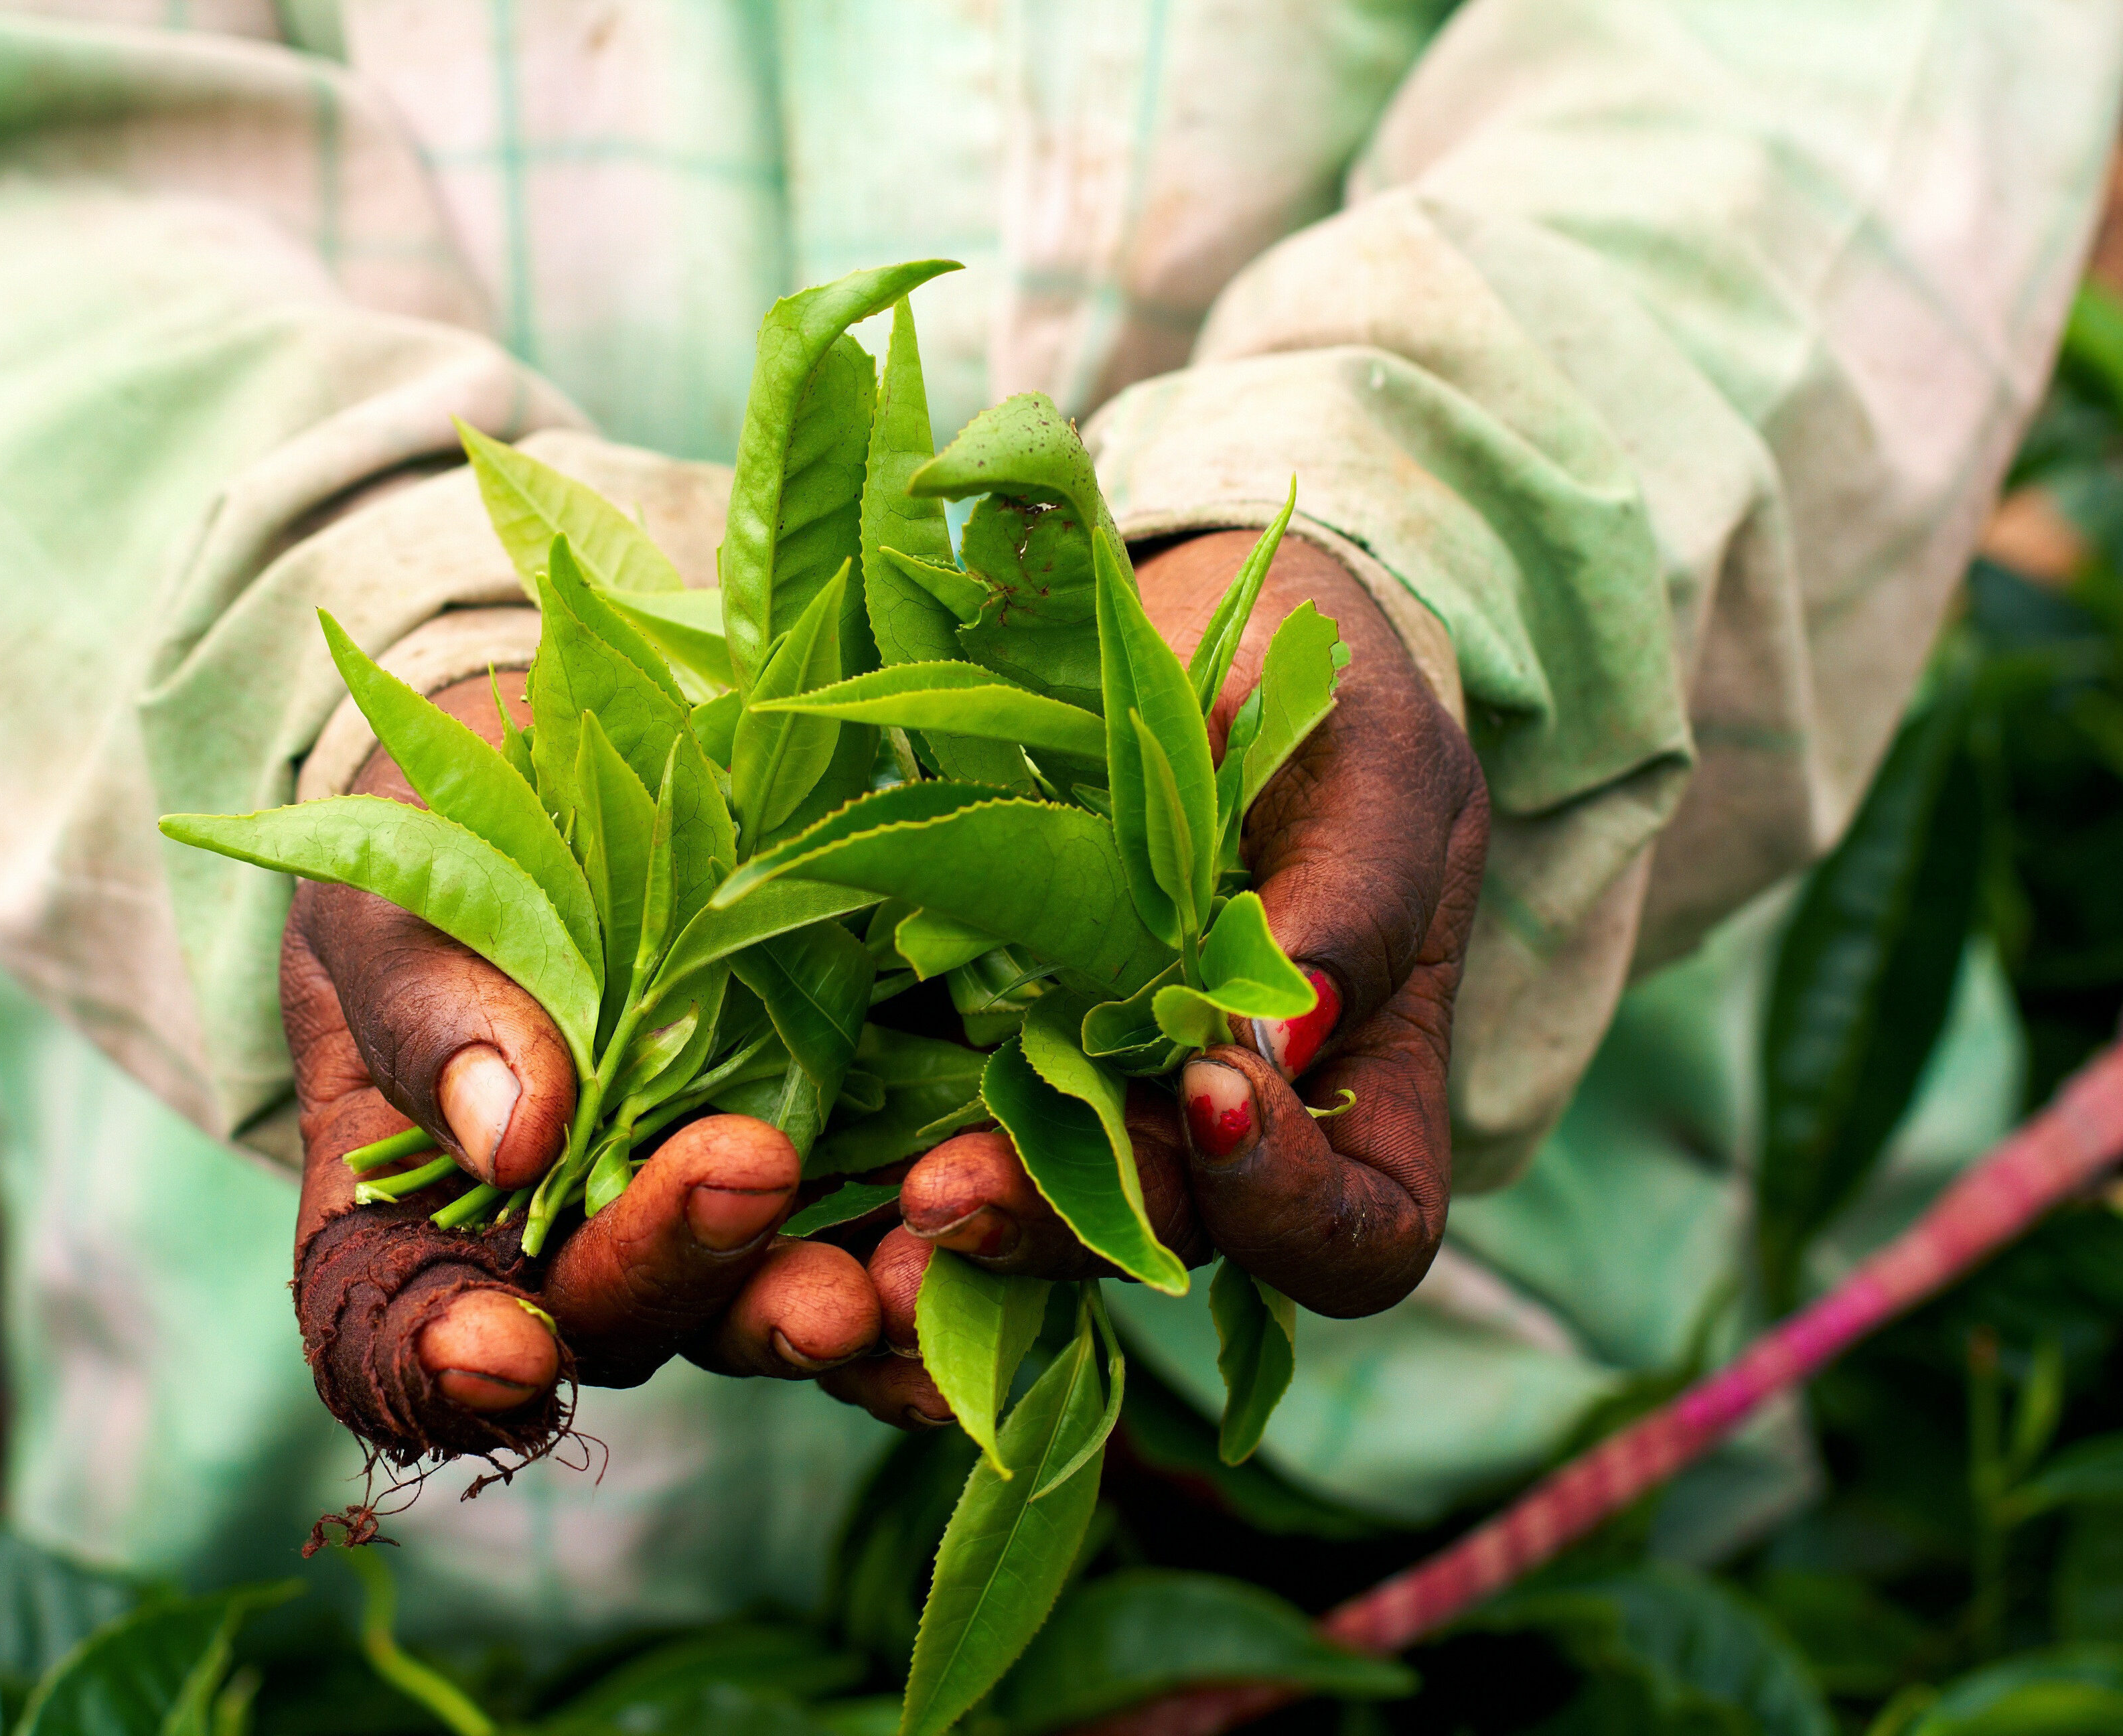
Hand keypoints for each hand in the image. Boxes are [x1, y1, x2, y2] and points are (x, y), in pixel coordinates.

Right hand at [279, 678, 881, 1464]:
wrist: (579, 776)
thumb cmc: (444, 849)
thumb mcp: (402, 894)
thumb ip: (431, 1007)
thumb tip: (512, 1135)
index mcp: (415, 1215)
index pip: (400, 1341)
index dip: (439, 1370)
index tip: (495, 1349)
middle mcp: (573, 1252)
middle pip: (620, 1319)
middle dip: (686, 1269)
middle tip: (745, 1176)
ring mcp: (715, 1223)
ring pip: (765, 1310)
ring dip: (829, 1305)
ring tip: (881, 1267)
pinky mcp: (843, 1166)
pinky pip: (894, 1241)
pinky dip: (947, 1254)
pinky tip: (977, 1221)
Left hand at [821, 532, 1489, 1428]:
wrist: (1193, 629)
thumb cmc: (1324, 687)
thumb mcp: (1371, 758)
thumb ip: (1357, 891)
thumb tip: (1284, 1039)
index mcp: (1363, 1089)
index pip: (1361, 1235)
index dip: (1294, 1210)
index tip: (1216, 1090)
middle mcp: (1229, 1134)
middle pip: (1170, 1244)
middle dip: (1069, 1227)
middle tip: (955, 1190)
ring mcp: (1104, 1103)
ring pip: (1042, 1215)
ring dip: (970, 1215)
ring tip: (896, 1192)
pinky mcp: (986, 1050)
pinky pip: (946, 1135)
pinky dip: (892, 1154)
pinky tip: (827, 1150)